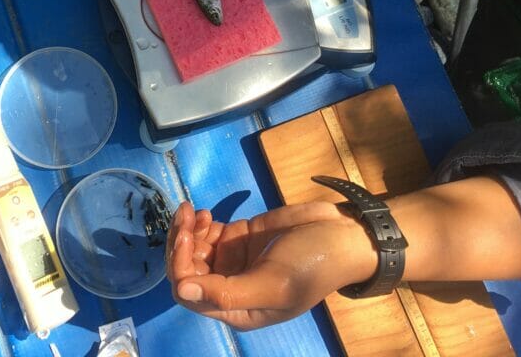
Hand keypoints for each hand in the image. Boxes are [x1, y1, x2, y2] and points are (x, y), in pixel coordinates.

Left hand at [167, 201, 375, 329]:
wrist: (340, 235)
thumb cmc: (311, 264)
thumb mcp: (272, 283)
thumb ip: (226, 292)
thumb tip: (182, 290)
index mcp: (238, 310)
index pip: (190, 294)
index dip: (181, 267)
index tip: (187, 236)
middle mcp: (231, 288)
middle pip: (188, 270)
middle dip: (181, 243)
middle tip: (186, 215)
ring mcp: (234, 262)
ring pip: (193, 251)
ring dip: (187, 230)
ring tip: (193, 210)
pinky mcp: (238, 239)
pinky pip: (207, 235)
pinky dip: (200, 224)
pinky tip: (204, 212)